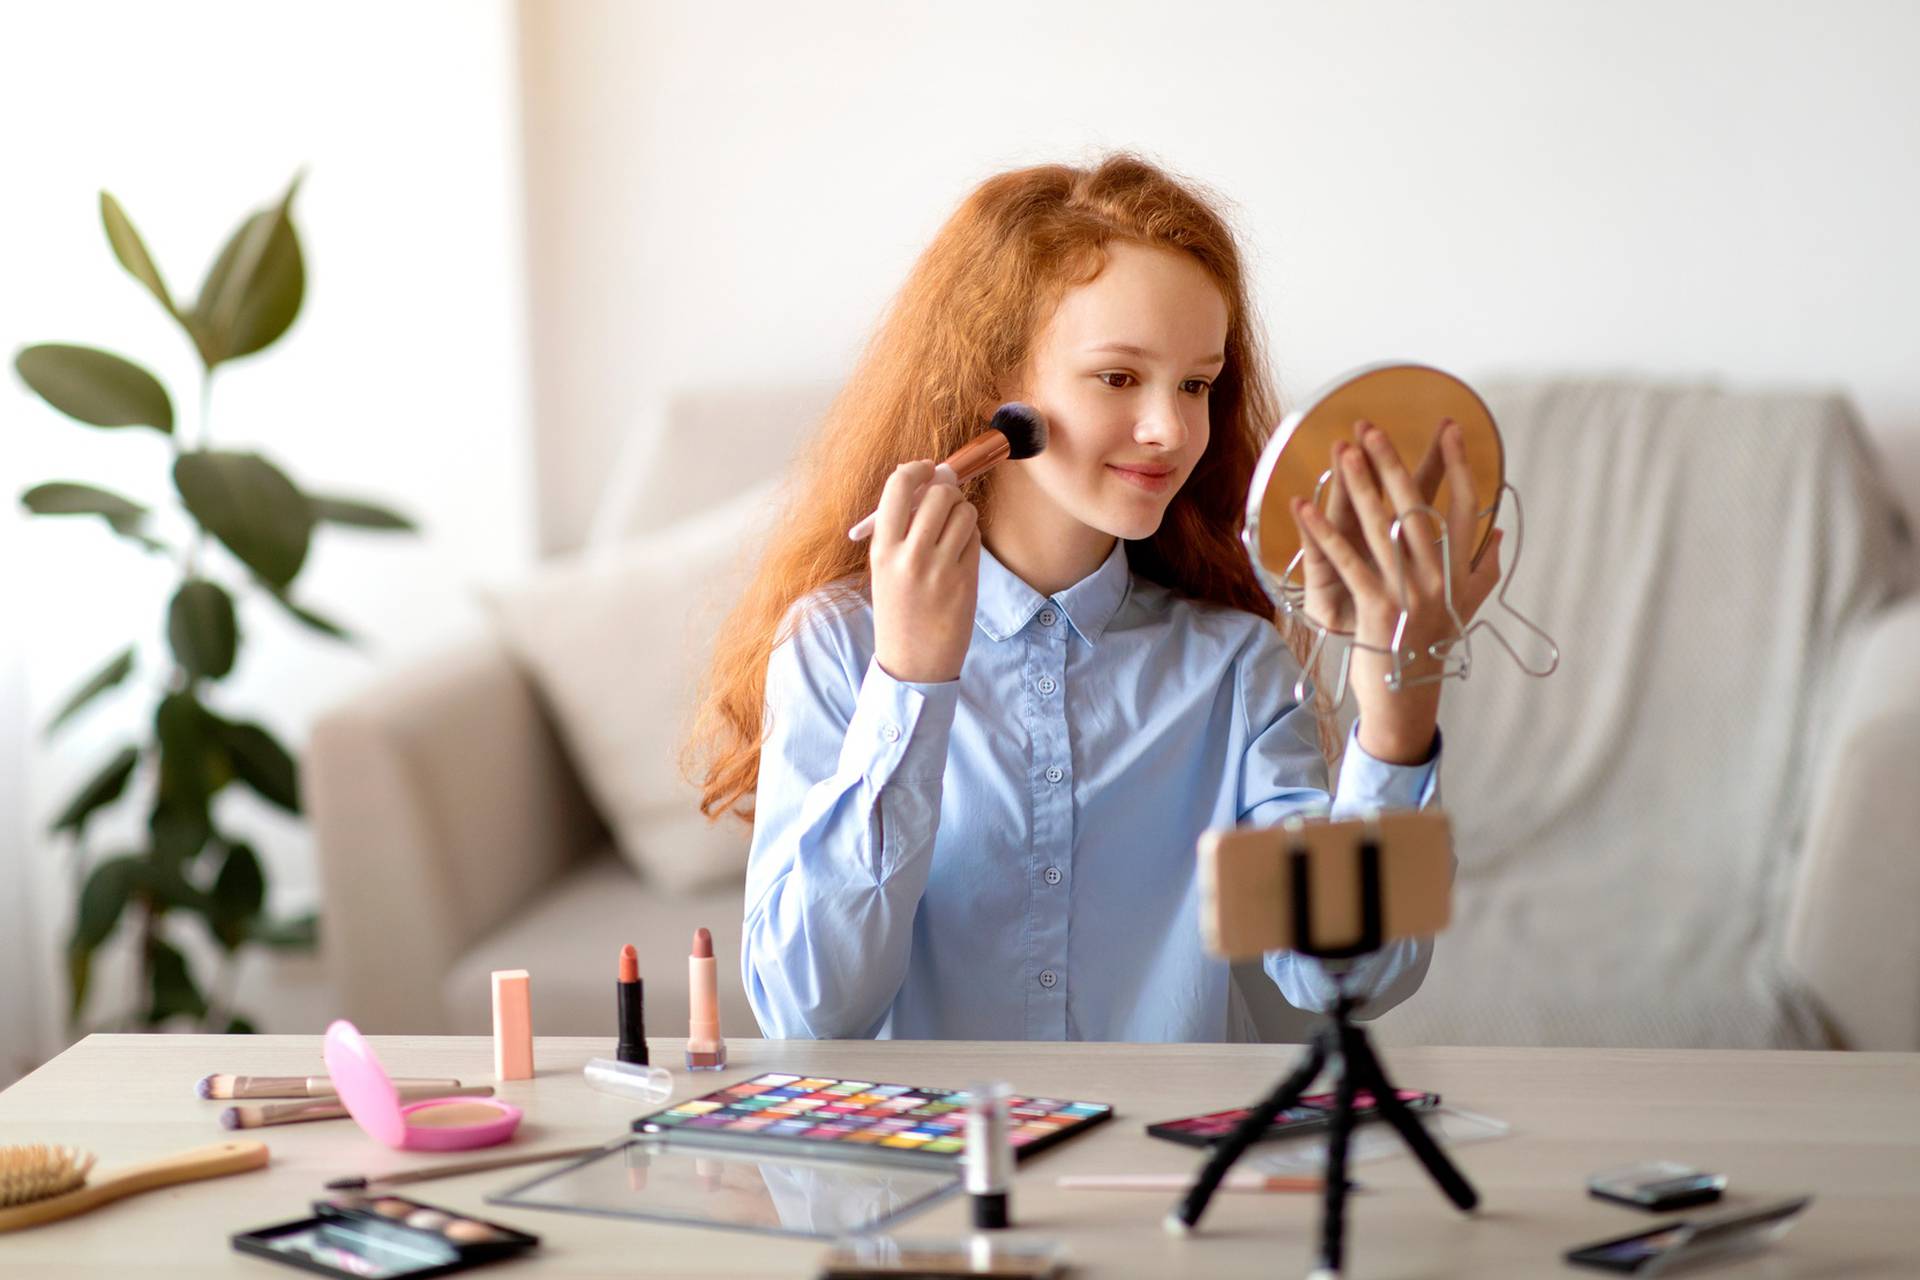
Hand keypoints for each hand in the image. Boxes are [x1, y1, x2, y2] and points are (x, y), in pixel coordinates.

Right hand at [871, 460, 980, 683]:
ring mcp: (938, 568)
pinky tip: (960, 556)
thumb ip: (902, 527)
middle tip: (947, 503)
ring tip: (954, 533)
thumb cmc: (899, 610)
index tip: (928, 469)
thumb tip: (932, 481)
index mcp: (881, 549)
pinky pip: (974, 538)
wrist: (912, 662)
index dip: (917, 469)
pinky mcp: (963, 580)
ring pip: (963, 512)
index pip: (898, 487)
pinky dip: (971, 538)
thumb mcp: (886, 568)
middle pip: (939, 494)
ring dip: (963, 514)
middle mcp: (908, 555)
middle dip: (948, 492)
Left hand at [1291, 419, 1503, 762]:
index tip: (1450, 430)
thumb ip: (1483, 570)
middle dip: (1393, 463)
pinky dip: (1323, 532)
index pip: (1464, 507)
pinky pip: (1346, 561)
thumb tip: (1498, 532)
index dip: (1457, 467)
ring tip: (1342, 450)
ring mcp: (1408, 594)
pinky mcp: (1375, 609)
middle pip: (1416, 507)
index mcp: (1460, 572)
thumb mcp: (1464, 609)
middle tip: (1372, 427)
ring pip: (1381, 527)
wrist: (1406, 699)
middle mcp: (1439, 579)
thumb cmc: (1430, 647)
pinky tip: (1304, 506)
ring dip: (1358, 485)